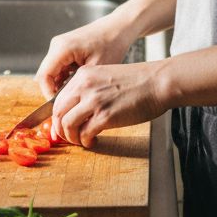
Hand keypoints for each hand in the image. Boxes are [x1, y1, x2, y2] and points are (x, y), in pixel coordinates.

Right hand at [35, 16, 134, 97]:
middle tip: (69, 104)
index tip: (60, 106)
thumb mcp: (96, 69)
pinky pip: (59, 67)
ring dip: (60, 85)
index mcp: (62, 48)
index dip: (48, 94)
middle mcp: (57, 45)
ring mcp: (59, 46)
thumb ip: (78, 85)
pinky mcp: (64, 48)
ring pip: (52, 72)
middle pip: (45, 75)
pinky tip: (79, 85)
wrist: (118, 28)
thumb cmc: (111, 45)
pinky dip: (65, 78)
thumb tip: (66, 102)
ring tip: (76, 95)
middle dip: (54, 91)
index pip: (44, 76)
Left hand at [50, 61, 168, 147]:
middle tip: (68, 137)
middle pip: (58, 113)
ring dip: (71, 138)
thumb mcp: (106, 76)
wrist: (158, 82)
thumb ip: (90, 89)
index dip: (57, 116)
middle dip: (60, 129)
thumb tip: (78, 110)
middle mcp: (84, 87)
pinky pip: (84, 133)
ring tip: (81, 141)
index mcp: (83, 76)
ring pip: (67, 125)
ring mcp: (94, 101)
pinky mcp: (105, 116)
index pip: (58, 99)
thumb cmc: (138, 81)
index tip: (61, 126)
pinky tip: (92, 141)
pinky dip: (85, 141)